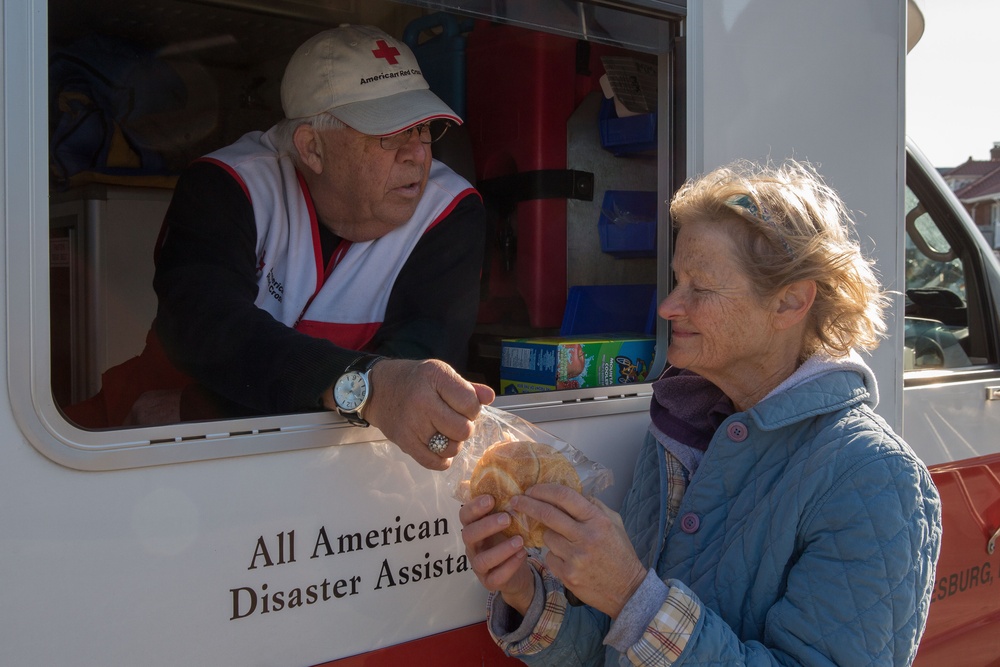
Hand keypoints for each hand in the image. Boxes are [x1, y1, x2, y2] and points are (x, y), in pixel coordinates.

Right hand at [361, 358, 493, 469]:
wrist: (378, 389)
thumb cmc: (414, 380)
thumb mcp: (441, 374)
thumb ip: (468, 387)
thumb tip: (490, 398)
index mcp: (435, 377)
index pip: (470, 403)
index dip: (473, 408)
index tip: (463, 407)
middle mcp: (423, 400)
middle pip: (463, 429)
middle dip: (465, 427)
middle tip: (455, 421)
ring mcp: (412, 423)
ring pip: (451, 448)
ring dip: (454, 443)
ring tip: (445, 432)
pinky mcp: (404, 442)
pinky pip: (433, 462)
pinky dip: (442, 460)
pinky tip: (440, 448)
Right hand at [459, 494, 535, 614]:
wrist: (518, 569)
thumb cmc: (509, 537)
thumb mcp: (505, 518)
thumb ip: (503, 500)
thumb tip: (504, 469)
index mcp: (474, 526)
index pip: (465, 515)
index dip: (474, 507)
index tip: (491, 499)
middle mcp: (473, 545)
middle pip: (468, 535)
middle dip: (487, 525)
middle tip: (507, 518)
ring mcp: (479, 565)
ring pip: (481, 559)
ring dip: (501, 549)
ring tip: (520, 540)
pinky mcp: (489, 581)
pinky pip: (495, 577)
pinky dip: (509, 566)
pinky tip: (522, 555)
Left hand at [511, 484, 646, 618]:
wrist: (628, 590)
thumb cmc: (620, 553)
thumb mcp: (614, 522)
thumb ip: (593, 505)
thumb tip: (569, 492)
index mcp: (598, 520)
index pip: (565, 496)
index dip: (544, 490)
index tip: (532, 489)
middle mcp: (586, 537)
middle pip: (547, 514)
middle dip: (527, 504)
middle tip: (516, 500)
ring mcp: (575, 557)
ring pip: (546, 537)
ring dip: (548, 534)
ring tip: (562, 540)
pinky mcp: (567, 575)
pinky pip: (549, 557)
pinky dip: (554, 555)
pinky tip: (567, 559)